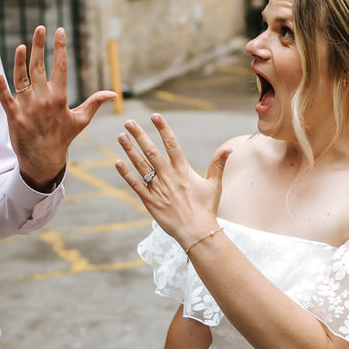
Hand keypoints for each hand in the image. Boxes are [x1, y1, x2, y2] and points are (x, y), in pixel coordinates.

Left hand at [0, 26, 115, 189]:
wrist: (44, 160)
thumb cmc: (62, 138)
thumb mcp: (81, 120)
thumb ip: (95, 103)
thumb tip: (114, 93)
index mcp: (59, 97)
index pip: (60, 66)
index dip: (60, 47)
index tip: (59, 30)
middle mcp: (43, 99)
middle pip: (39, 66)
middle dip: (39, 45)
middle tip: (40, 28)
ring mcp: (27, 107)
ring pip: (22, 79)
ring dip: (20, 61)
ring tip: (22, 46)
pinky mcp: (14, 116)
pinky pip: (6, 99)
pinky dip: (2, 87)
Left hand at [115, 114, 230, 244]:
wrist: (196, 232)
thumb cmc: (206, 209)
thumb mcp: (215, 185)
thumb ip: (219, 164)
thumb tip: (230, 147)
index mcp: (183, 170)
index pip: (172, 144)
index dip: (163, 128)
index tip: (154, 115)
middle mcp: (168, 176)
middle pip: (151, 151)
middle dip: (139, 135)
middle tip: (129, 122)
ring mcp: (158, 188)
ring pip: (141, 165)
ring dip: (130, 149)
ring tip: (121, 136)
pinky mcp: (149, 201)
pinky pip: (135, 184)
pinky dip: (126, 173)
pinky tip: (117, 162)